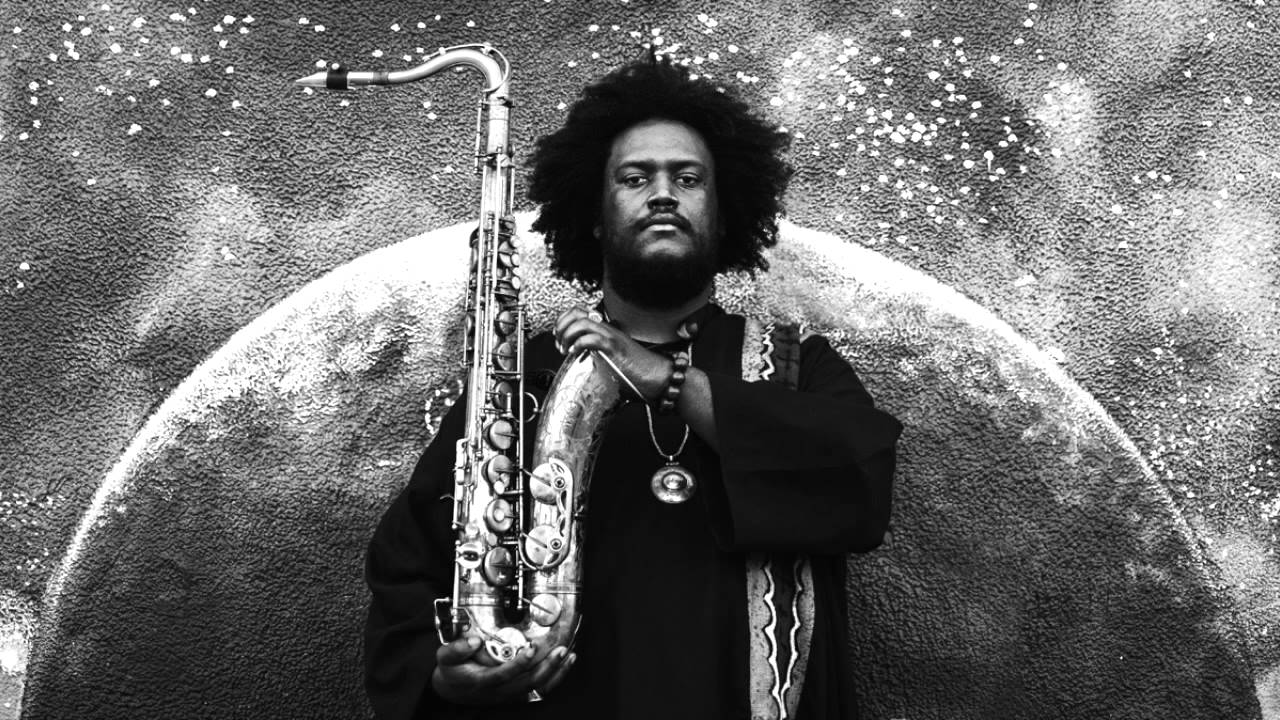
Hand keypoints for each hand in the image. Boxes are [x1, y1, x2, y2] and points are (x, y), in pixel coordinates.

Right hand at [431, 637, 574, 704]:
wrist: (453, 691)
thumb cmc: (452, 671)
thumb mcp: (445, 658)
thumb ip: (457, 649)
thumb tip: (473, 640)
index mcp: (482, 681)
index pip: (503, 676)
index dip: (518, 664)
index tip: (531, 649)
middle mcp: (499, 690)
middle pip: (528, 683)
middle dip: (547, 667)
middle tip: (561, 649)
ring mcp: (510, 694)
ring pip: (538, 688)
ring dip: (556, 672)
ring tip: (569, 655)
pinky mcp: (517, 694)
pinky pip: (540, 689)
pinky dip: (555, 677)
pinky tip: (565, 663)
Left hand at [553, 307, 670, 400]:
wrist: (658, 377)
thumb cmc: (638, 372)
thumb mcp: (612, 360)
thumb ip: (598, 355)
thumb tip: (584, 360)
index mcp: (606, 330)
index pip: (580, 312)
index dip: (563, 321)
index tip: (558, 336)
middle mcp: (608, 329)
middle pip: (577, 312)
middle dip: (561, 325)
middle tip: (559, 342)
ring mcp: (612, 336)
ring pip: (582, 322)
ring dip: (567, 335)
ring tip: (565, 349)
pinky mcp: (615, 348)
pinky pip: (592, 338)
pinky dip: (578, 344)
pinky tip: (575, 353)